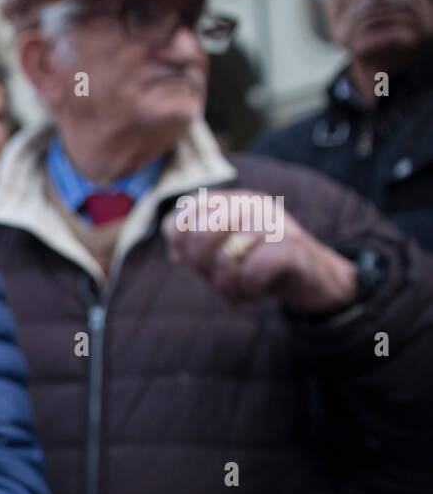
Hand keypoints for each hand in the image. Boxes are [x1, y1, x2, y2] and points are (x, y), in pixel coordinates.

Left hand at [163, 188, 357, 313]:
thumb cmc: (260, 264)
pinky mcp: (293, 247)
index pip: (185, 211)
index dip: (179, 242)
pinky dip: (248, 289)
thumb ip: (193, 245)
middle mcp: (252, 204)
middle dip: (202, 267)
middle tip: (221, 279)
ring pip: (226, 257)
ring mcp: (274, 223)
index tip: (194, 260)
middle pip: (200, 235)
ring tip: (239, 291)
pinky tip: (255, 292)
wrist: (316, 278)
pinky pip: (253, 270)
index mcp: (232, 200)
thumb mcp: (221, 252)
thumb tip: (176, 252)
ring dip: (227, 286)